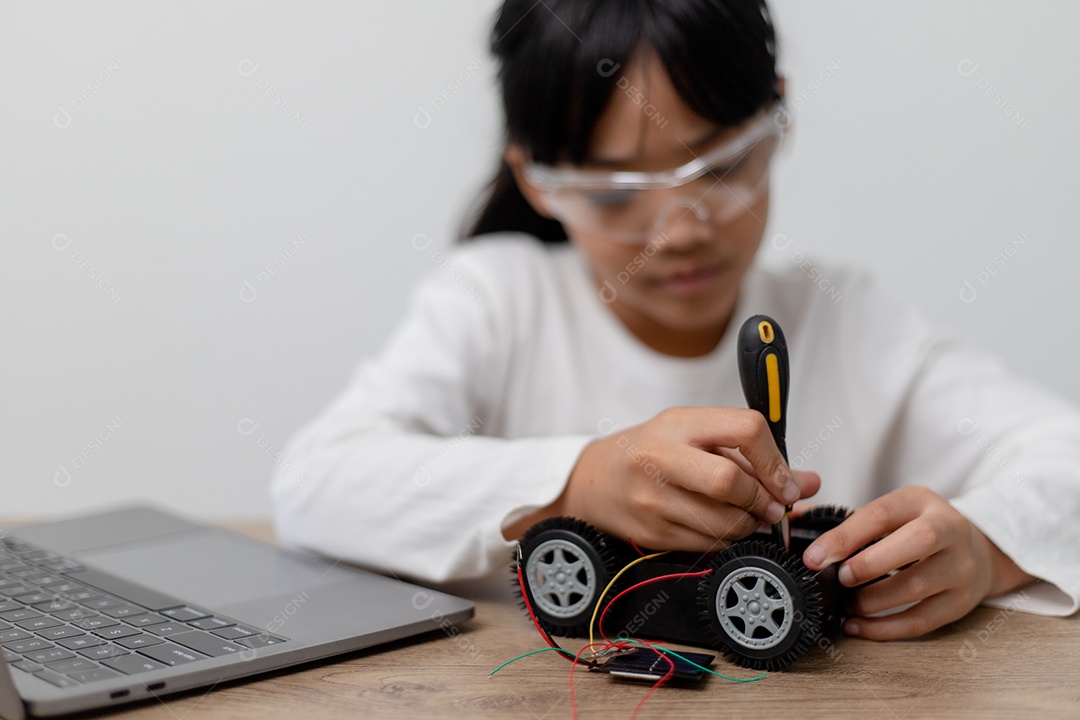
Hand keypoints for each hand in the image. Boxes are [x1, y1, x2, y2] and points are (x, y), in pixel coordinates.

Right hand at [551, 407, 819, 550]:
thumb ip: (753, 455)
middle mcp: (661, 458)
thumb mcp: (695, 435)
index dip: (775, 461)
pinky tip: (722, 527)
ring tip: (748, 517)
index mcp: (678, 424)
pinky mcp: (652, 532)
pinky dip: (726, 540)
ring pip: (724, 522)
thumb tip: (809, 483)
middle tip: (771, 507)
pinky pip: (708, 544)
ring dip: (749, 525)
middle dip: (762, 500)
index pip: (745, 429)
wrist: (595, 480)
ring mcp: (653, 498)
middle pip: (731, 482)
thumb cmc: (653, 451)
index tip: (786, 482)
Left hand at [802, 486, 1034, 639]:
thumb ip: (842, 518)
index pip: (881, 514)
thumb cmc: (918, 528)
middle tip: (839, 578)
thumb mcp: (890, 510)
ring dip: (872, 601)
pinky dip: (884, 628)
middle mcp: (949, 529)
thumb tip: (790, 522)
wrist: (978, 550)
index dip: (844, 537)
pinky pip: (921, 621)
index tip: (813, 556)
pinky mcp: (962, 601)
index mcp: (920, 501)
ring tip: (845, 603)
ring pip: (917, 587)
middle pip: (916, 542)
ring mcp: (961, 567)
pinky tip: (857, 625)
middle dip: (870, 563)